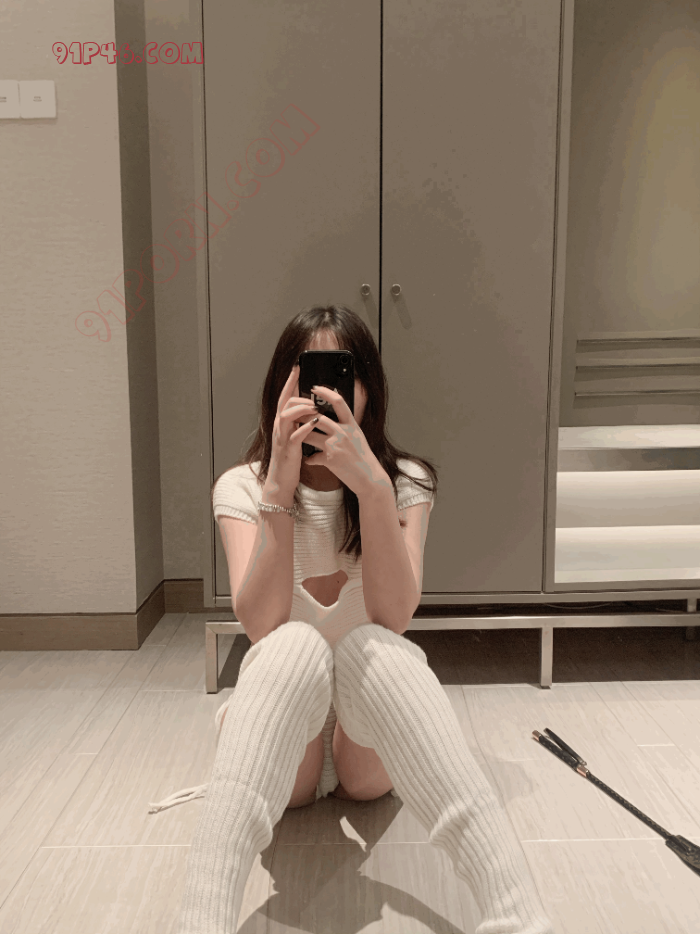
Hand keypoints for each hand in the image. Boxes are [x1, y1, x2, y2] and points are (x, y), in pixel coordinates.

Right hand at [268, 364, 322, 497]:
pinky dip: (305, 427)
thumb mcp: (294, 436)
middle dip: (298, 393)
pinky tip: (314, 423)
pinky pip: (295, 435)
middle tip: (312, 392)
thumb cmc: (290, 458)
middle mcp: (279, 427)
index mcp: (282, 422)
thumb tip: (311, 410)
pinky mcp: (288, 449)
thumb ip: (299, 422)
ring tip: (314, 408)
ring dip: (302, 409)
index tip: (298, 366)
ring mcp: (282, 437)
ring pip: (287, 415)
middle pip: (284, 402)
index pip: (285, 396)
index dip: (291, 381)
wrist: (281, 480)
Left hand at [303, 384, 389, 496]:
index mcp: (351, 424)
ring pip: (309, 435)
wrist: (369, 477)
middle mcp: (343, 432)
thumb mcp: (357, 437)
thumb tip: (331, 420)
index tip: (315, 387)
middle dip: (303, 415)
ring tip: (296, 435)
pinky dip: (309, 458)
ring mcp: (336, 445)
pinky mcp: (330, 459)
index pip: (338, 401)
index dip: (326, 392)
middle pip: (317, 417)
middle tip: (296, 414)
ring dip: (301, 435)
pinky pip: (312, 456)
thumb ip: (345, 427)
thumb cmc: (363, 458)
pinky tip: (308, 460)